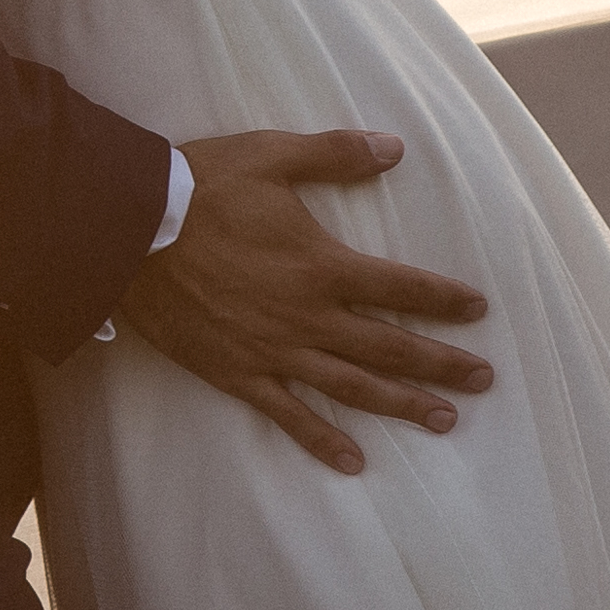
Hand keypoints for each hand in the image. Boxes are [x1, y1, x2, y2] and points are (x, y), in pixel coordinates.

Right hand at [119, 129, 494, 475]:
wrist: (127, 232)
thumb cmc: (201, 188)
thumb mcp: (272, 155)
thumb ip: (336, 154)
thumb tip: (394, 148)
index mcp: (323, 265)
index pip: (401, 287)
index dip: (444, 299)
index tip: (477, 310)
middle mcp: (308, 316)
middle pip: (390, 347)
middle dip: (441, 364)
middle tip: (482, 380)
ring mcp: (274, 351)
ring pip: (352, 387)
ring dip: (402, 405)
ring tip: (444, 421)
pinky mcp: (238, 373)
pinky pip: (288, 415)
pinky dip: (323, 440)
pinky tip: (354, 461)